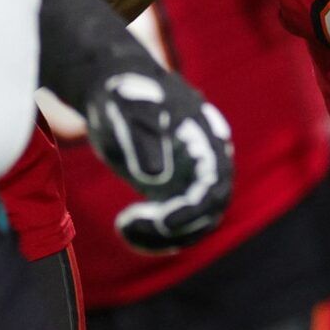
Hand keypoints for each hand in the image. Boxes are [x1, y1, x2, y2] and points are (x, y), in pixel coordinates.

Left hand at [84, 69, 233, 252]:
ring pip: (194, 224)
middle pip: (209, 210)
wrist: (115, 91)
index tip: (163, 221)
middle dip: (176, 227)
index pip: (213, 182)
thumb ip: (144, 137)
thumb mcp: (131, 108)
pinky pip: (175, 225)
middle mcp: (206, 162)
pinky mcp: (172, 191)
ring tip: (124, 229)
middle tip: (131, 224)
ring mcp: (190, 178)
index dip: (193, 207)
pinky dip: (154, 236)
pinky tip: (126, 231)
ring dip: (163, 237)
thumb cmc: (125, 94)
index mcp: (205, 137)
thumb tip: (157, 176)